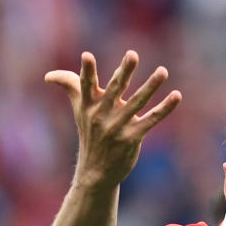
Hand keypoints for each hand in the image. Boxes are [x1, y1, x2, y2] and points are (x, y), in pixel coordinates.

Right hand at [46, 50, 181, 188]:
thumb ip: (70, 87)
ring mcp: (118, 127)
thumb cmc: (90, 134)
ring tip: (163, 71)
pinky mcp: (133, 137)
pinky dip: (165, 108)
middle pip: (114, 89)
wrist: (95, 171)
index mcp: (88, 106)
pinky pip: (152, 119)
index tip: (86, 56)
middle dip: (124, 71)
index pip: (85, 85)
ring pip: (137, 102)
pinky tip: (177, 95)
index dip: (86, 71)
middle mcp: (102, 115)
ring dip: (150, 86)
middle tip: (132, 54)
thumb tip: (48, 76)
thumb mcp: (80, 111)